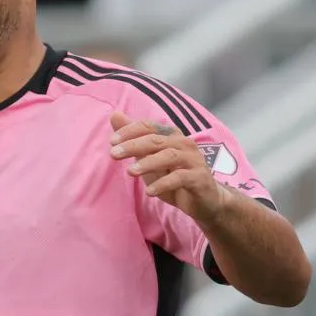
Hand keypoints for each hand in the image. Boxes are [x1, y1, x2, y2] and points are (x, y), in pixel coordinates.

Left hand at [109, 111, 224, 221]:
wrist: (204, 199)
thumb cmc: (173, 175)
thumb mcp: (149, 157)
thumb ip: (133, 138)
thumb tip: (114, 115)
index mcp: (170, 135)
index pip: (148, 126)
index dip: (129, 131)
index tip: (112, 142)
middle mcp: (183, 143)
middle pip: (156, 140)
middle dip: (133, 146)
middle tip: (114, 154)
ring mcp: (193, 160)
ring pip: (168, 156)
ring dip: (147, 163)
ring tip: (130, 172)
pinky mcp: (199, 178)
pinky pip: (180, 178)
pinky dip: (163, 184)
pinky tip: (150, 192)